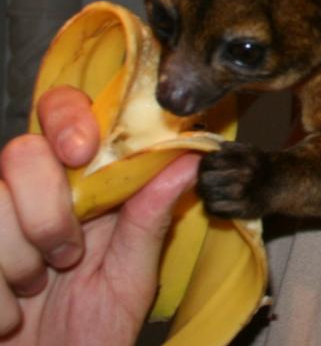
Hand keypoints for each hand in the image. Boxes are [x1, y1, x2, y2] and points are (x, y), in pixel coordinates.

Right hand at [0, 86, 199, 345]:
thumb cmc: (93, 332)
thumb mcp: (130, 275)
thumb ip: (151, 215)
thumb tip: (189, 158)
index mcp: (83, 182)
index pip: (64, 111)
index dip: (68, 118)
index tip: (81, 150)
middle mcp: (34, 190)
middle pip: (22, 152)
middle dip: (46, 211)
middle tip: (67, 254)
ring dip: (18, 258)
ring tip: (38, 287)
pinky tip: (10, 309)